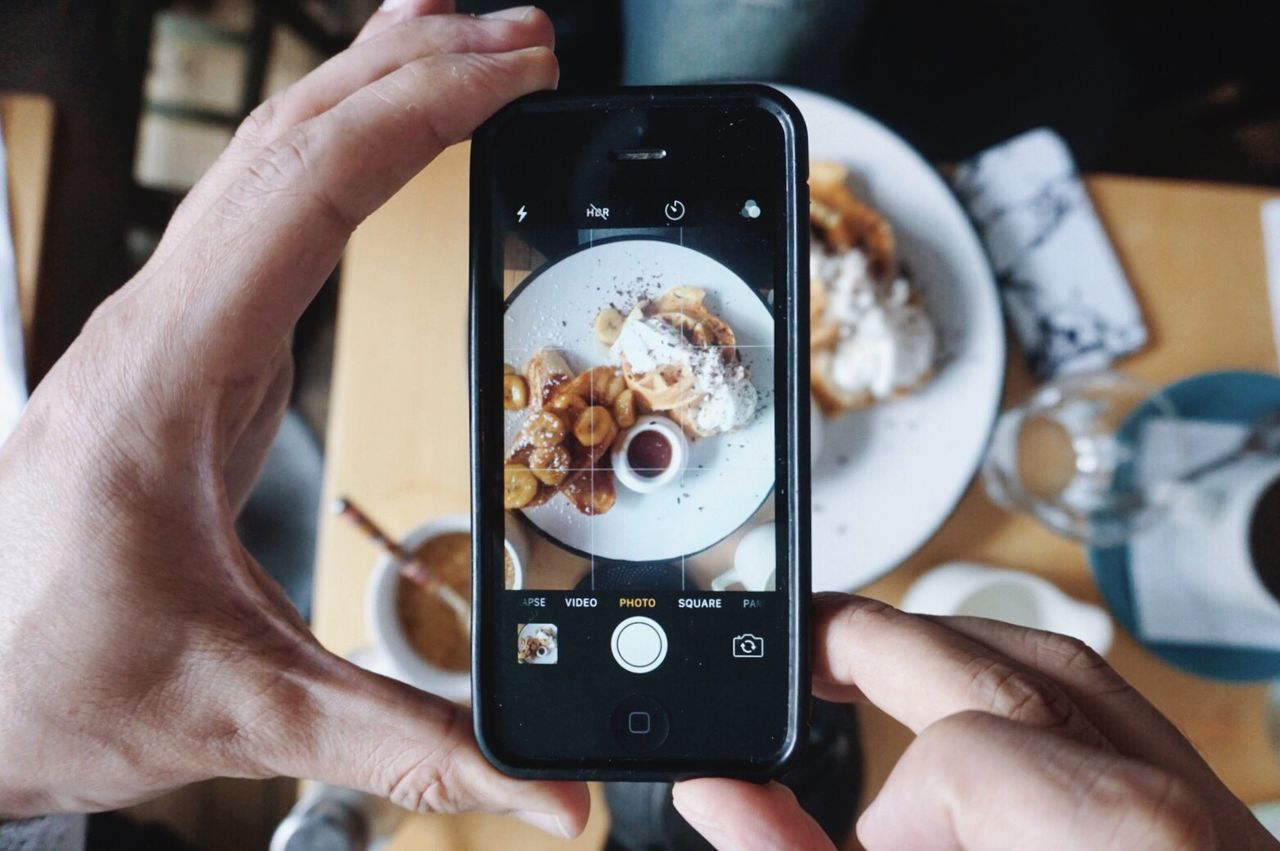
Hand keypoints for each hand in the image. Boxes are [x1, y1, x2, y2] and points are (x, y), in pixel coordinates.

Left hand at [0, 1, 586, 837]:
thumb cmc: (43, 678)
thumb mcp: (243, 713)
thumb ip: (408, 748)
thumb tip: (545, 791)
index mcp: (172, 373)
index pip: (306, 187)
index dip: (419, 110)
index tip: (513, 66)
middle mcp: (164, 324)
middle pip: (287, 139)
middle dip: (412, 66)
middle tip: (522, 30)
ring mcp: (171, 330)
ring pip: (266, 160)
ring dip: (368, 89)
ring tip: (461, 43)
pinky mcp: (187, 353)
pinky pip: (262, 213)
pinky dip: (335, 154)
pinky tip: (372, 147)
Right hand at [674, 594, 1272, 849]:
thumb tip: (721, 797)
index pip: (974, 755)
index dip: (891, 801)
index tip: (861, 846)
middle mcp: (1185, 824)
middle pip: (1016, 669)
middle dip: (886, 648)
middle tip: (808, 660)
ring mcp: (1214, 812)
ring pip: (1071, 670)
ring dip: (953, 661)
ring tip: (876, 681)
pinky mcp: (1219, 816)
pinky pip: (1113, 714)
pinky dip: (1021, 704)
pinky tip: (971, 733)